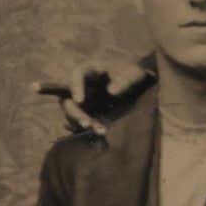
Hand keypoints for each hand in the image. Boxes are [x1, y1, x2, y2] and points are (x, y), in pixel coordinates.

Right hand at [33, 56, 151, 135]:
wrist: (138, 86)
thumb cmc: (133, 74)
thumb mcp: (134, 75)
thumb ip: (125, 81)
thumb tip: (112, 91)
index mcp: (91, 69)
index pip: (78, 74)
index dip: (76, 87)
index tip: (80, 100)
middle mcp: (81, 85)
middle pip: (68, 99)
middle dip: (75, 113)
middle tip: (87, 124)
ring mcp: (82, 100)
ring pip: (73, 114)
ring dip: (83, 124)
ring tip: (101, 131)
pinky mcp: (86, 113)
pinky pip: (80, 123)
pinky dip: (87, 131)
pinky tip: (100, 136)